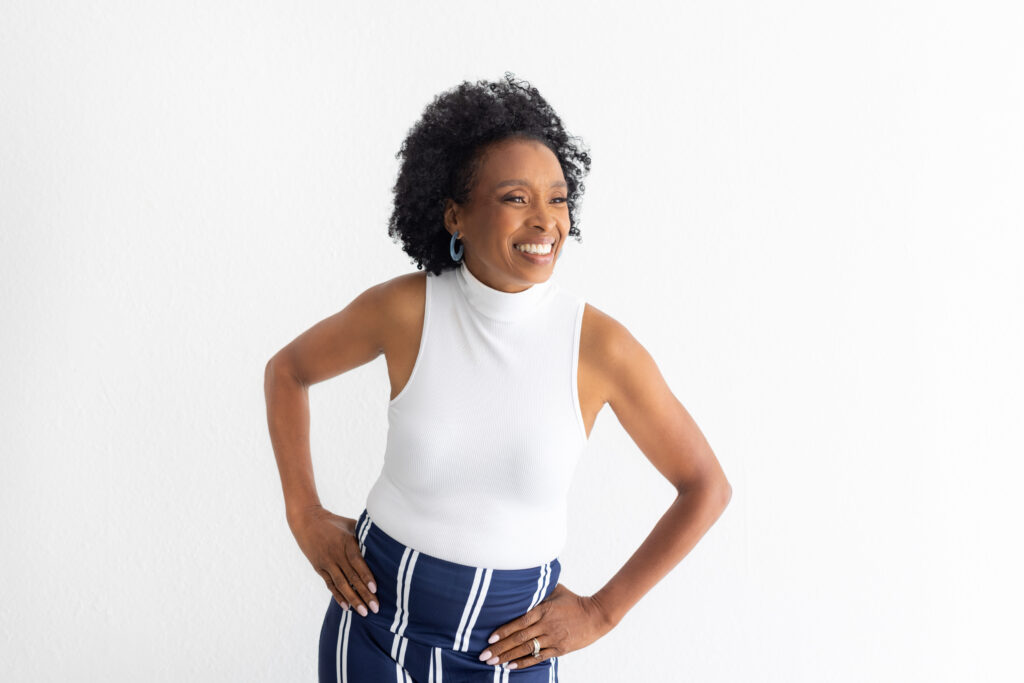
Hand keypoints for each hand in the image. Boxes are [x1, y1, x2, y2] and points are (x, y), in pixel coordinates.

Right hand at [288, 505, 378, 616]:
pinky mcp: (319, 568)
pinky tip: (346, 607)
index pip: (357, 561)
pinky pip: (330, 585)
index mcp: (346, 541)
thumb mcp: (351, 524)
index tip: (375, 589)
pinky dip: (338, 596)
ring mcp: (326, 562)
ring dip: (353, 599)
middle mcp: (336, 554)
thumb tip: (385, 540)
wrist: (306, 521)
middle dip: (364, 593)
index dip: (366, 575)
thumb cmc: (335, 522)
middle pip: (351, 576)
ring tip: (363, 612)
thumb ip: (364, 534)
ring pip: (341, 584)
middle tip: (375, 608)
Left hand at [476, 582, 615, 670]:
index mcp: (543, 610)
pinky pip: (539, 657)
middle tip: (484, 655)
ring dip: (508, 657)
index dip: (503, 631)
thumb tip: (522, 580)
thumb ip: (539, 589)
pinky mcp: (559, 649)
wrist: (596, 615)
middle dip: (499, 648)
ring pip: (526, 650)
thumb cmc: (573, 600)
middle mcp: (546, 625)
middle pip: (519, 639)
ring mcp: (553, 638)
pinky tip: (511, 666)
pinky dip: (524, 663)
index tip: (489, 639)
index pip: (519, 622)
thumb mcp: (556, 590)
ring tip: (493, 663)